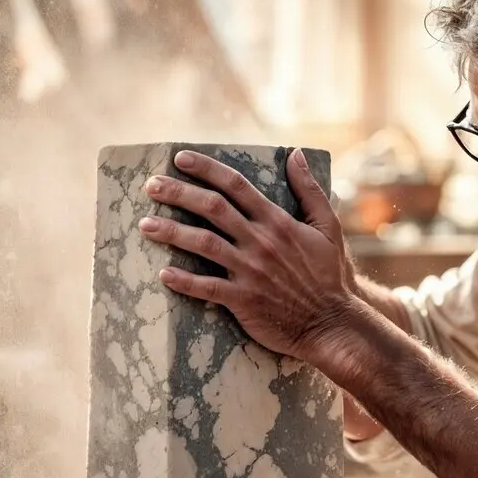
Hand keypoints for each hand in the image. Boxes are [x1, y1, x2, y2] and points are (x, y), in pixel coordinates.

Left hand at [138, 148, 358, 361]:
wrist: (332, 323)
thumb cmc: (329, 275)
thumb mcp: (328, 226)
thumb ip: (309, 189)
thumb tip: (296, 154)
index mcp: (278, 221)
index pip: (236, 185)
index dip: (206, 169)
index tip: (180, 159)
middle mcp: (260, 242)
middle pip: (212, 208)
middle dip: (178, 192)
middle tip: (151, 185)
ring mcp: (250, 271)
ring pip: (203, 244)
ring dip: (171, 232)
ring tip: (145, 224)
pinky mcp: (244, 301)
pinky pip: (207, 288)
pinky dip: (184, 281)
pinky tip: (163, 273)